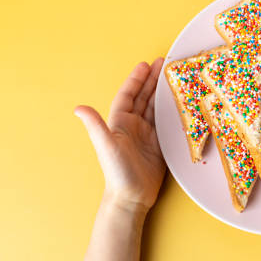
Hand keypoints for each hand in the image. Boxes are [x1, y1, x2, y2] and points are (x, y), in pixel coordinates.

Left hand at [75, 58, 165, 213]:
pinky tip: (181, 103)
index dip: (136, 80)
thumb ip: (95, 126)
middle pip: (144, 97)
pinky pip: (167, 122)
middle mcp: (133, 125)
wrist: (131, 196)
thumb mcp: (106, 146)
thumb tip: (79, 108)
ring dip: (164, 93)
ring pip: (156, 108)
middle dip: (153, 80)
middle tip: (165, 64)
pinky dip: (173, 111)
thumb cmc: (117, 172)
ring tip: (175, 78)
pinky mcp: (160, 144)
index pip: (128, 95)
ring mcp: (147, 134)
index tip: (146, 65)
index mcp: (120, 122)